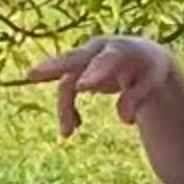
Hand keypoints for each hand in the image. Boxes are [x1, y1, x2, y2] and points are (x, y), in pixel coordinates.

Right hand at [28, 36, 179, 136]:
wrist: (142, 57)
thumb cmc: (149, 69)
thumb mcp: (152, 82)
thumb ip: (137, 98)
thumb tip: (124, 119)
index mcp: (120, 49)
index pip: (105, 61)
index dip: (93, 73)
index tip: (82, 86)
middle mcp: (97, 50)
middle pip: (73, 59)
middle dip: (54, 67)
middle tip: (32, 73)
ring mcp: (85, 60)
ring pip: (66, 81)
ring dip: (64, 108)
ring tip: (67, 134)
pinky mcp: (78, 71)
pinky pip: (67, 90)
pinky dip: (68, 109)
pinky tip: (75, 127)